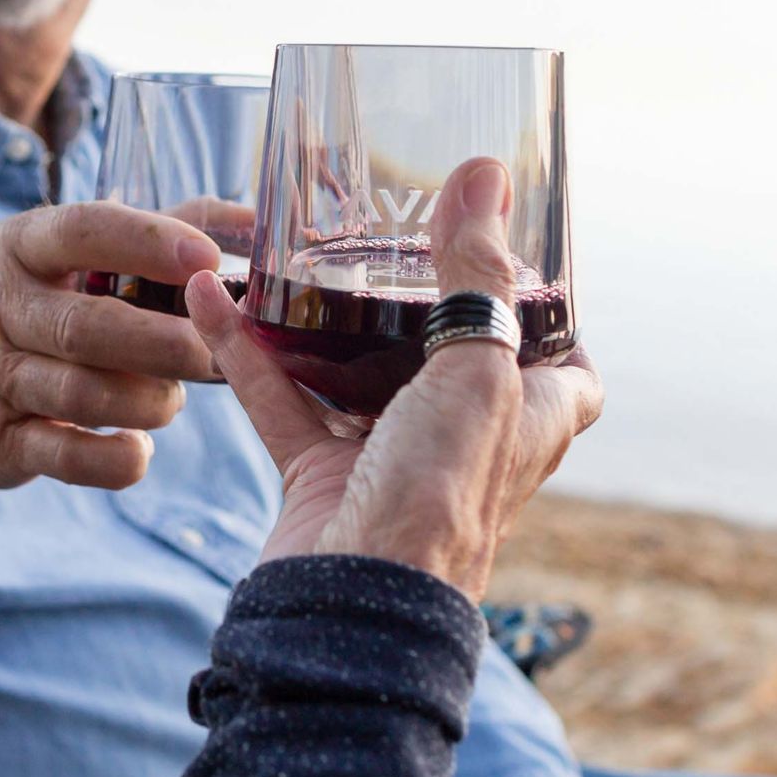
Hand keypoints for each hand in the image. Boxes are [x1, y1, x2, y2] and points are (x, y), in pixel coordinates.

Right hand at [0, 202, 220, 560]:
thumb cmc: (38, 308)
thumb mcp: (73, 255)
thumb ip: (165, 229)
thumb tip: (254, 217)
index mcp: (21, 247)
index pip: (84, 230)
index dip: (148, 242)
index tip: (207, 261)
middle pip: (86, 325)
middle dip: (163, 342)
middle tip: (215, 355)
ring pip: (79, 394)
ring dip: (145, 402)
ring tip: (172, 401)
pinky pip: (63, 458)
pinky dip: (112, 460)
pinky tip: (138, 450)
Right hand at [188, 158, 603, 599]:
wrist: (355, 600)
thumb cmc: (441, 497)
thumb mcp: (476, 369)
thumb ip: (474, 273)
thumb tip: (484, 176)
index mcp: (527, 418)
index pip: (564, 362)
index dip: (552, 313)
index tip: (518, 256)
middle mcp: (462, 437)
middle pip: (446, 357)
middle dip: (416, 300)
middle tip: (385, 233)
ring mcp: (387, 456)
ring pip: (351, 372)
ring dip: (318, 319)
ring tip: (292, 258)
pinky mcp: (320, 474)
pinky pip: (279, 398)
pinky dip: (246, 351)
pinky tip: (213, 300)